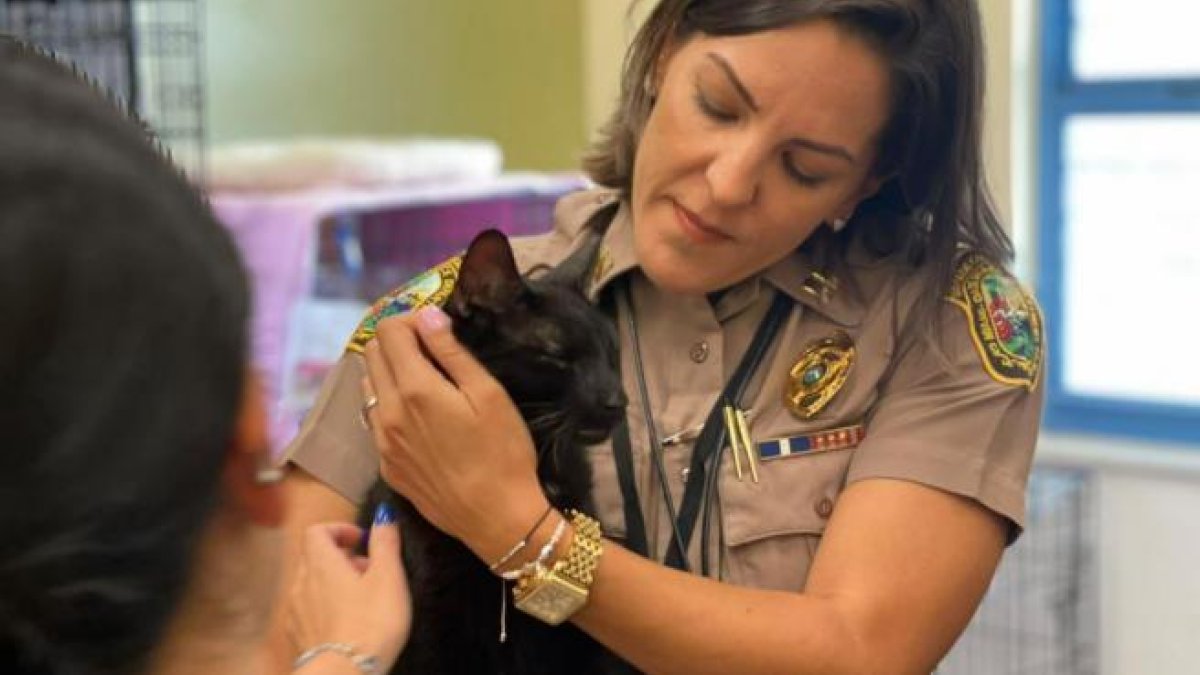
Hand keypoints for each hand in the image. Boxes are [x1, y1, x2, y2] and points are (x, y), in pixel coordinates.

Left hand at [286, 511, 409, 670]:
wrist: (345, 674)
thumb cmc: (370, 624)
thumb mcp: (389, 577)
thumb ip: (385, 543)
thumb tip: (384, 514)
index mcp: (321, 564)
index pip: (316, 531)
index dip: (339, 529)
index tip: (361, 540)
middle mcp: (302, 583)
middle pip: (314, 557)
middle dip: (341, 558)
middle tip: (369, 572)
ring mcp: (296, 612)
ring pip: (311, 585)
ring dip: (334, 584)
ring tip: (362, 600)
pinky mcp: (298, 636)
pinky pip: (309, 611)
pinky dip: (326, 608)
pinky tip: (348, 624)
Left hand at [361, 306, 549, 562]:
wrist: (496, 519)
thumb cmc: (503, 453)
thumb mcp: (488, 395)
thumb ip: (452, 352)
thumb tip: (427, 316)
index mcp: (414, 389)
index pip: (388, 331)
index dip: (410, 319)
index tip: (435, 327)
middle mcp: (387, 412)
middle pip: (371, 354)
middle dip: (396, 341)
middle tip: (430, 347)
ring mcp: (381, 442)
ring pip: (368, 387)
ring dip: (389, 372)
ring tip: (424, 379)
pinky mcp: (386, 466)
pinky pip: (375, 421)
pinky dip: (389, 404)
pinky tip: (418, 416)